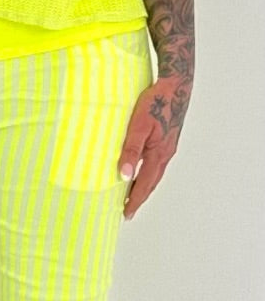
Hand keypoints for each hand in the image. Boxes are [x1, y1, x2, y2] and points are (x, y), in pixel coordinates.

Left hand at [118, 72, 191, 220]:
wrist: (176, 86)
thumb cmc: (157, 102)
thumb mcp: (138, 126)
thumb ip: (130, 150)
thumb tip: (124, 175)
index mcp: (159, 154)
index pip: (144, 184)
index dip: (135, 200)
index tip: (126, 214)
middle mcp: (165, 154)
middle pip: (151, 183)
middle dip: (139, 198)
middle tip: (128, 210)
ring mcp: (168, 148)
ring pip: (154, 174)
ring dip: (144, 186)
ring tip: (132, 195)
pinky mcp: (167, 140)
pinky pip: (156, 163)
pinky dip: (148, 173)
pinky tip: (141, 170)